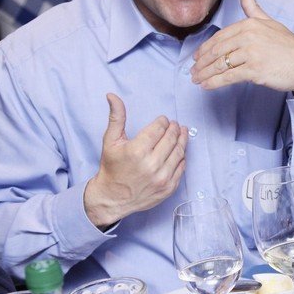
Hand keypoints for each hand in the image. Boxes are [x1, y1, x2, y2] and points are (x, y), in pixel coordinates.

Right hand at [84, 93, 186, 228]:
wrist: (112, 198)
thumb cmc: (112, 167)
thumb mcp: (111, 140)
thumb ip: (116, 117)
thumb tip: (112, 96)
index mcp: (137, 151)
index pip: (159, 128)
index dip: (163, 121)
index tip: (163, 120)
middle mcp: (151, 165)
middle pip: (171, 138)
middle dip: (174, 128)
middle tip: (175, 125)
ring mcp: (161, 178)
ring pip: (179, 152)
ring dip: (182, 139)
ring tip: (182, 132)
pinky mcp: (168, 188)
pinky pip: (181, 167)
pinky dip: (182, 157)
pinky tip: (180, 151)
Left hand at [192, 0, 293, 99]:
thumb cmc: (290, 47)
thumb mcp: (271, 22)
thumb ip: (254, 8)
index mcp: (251, 24)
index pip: (220, 37)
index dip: (205, 48)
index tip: (197, 57)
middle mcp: (250, 36)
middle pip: (217, 50)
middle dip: (202, 62)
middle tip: (192, 71)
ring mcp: (252, 53)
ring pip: (220, 64)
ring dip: (205, 74)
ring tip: (197, 80)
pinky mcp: (255, 70)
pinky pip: (228, 77)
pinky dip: (214, 82)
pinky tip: (207, 86)